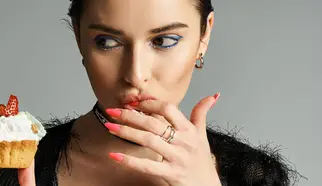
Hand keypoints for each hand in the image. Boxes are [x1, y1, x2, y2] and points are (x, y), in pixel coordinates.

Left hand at [103, 93, 221, 185]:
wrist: (206, 185)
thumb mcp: (202, 135)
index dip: (149, 103)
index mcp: (189, 130)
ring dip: (126, 132)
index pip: (168, 109)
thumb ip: (201, 113)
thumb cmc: (201, 159)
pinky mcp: (170, 174)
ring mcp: (176, 158)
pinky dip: (129, 161)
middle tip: (112, 111)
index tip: (133, 102)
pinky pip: (147, 166)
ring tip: (110, 126)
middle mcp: (183, 142)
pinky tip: (114, 155)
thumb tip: (212, 96)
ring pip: (148, 141)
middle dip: (130, 115)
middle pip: (154, 124)